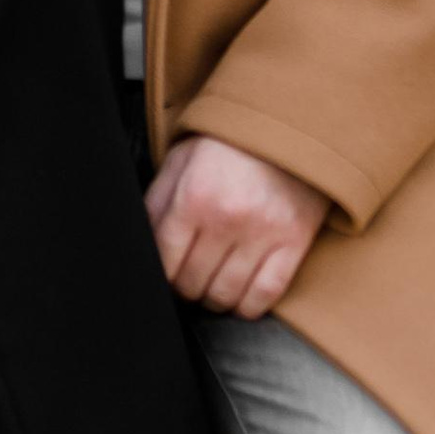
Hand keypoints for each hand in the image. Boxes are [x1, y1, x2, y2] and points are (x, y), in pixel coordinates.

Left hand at [146, 134, 328, 317]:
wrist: (288, 126)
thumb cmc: (228, 147)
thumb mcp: (180, 162)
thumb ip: (157, 204)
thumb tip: (141, 245)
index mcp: (193, 198)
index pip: (165, 261)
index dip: (162, 275)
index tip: (168, 273)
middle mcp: (226, 219)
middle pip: (193, 283)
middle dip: (186, 286)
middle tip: (191, 278)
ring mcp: (262, 233)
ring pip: (226, 295)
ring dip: (214, 300)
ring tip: (213, 287)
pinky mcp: (293, 243)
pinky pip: (265, 296)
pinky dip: (248, 307)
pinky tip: (241, 298)